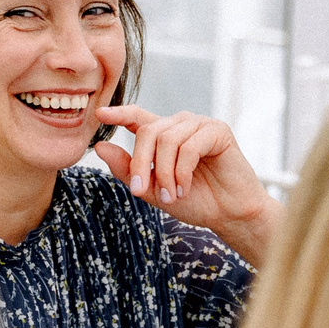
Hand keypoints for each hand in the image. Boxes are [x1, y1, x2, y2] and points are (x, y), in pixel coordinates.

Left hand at [91, 105, 277, 262]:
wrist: (229, 214)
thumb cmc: (195, 201)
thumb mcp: (153, 189)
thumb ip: (128, 170)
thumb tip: (100, 147)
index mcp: (164, 135)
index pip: (138, 116)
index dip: (119, 113)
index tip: (99, 113)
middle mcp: (181, 125)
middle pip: (148, 131)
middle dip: (140, 163)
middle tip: (141, 191)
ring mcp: (199, 125)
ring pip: (166, 140)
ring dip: (164, 173)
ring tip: (172, 195)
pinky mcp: (218, 131)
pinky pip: (188, 147)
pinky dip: (182, 172)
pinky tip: (185, 188)